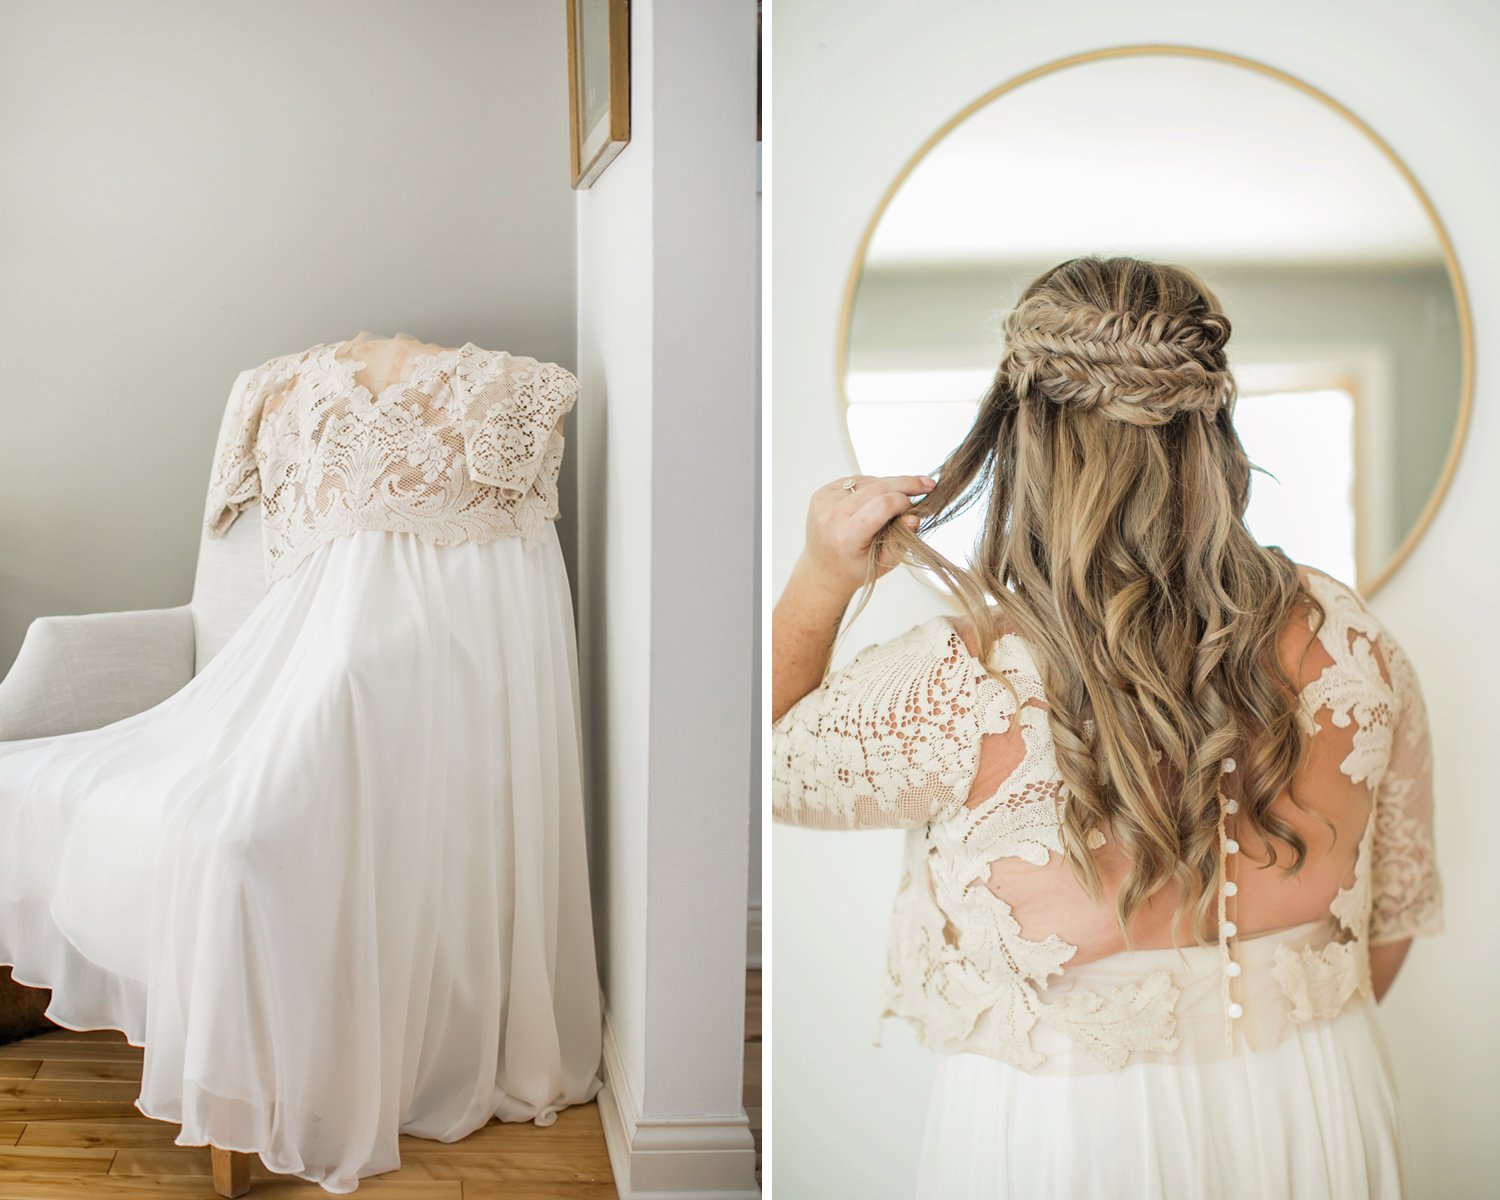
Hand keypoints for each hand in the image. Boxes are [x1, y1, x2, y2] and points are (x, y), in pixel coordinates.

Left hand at [796, 473, 935, 599]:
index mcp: (846, 536)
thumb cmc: (856, 568)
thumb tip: (914, 517)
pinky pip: (856, 481)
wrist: (823, 570)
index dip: (905, 501)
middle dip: (905, 484)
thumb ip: (901, 539)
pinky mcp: (822, 493)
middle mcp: (831, 516)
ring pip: (868, 481)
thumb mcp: (884, 562)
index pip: (882, 505)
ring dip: (888, 486)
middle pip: (877, 487)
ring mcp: (824, 502)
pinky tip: (876, 499)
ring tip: (896, 502)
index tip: (919, 503)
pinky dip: (872, 487)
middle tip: (927, 484)